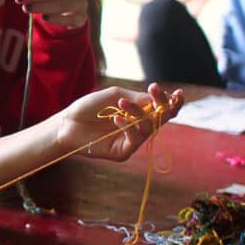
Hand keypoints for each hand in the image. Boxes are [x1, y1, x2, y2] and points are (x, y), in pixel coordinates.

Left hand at [55, 83, 184, 159]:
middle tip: (155, 91)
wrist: (66, 123)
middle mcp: (138, 128)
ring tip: (121, 103)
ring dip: (138, 113)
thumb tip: (157, 100)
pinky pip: (134, 139)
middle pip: (162, 119)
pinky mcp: (123, 152)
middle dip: (162, 105)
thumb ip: (136, 98)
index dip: (172, 103)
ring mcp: (131, 141)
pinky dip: (128, 127)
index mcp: (139, 114)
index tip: (177, 93)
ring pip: (148, 127)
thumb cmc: (88, 108)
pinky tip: (116, 119)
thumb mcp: (114, 96)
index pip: (162, 110)